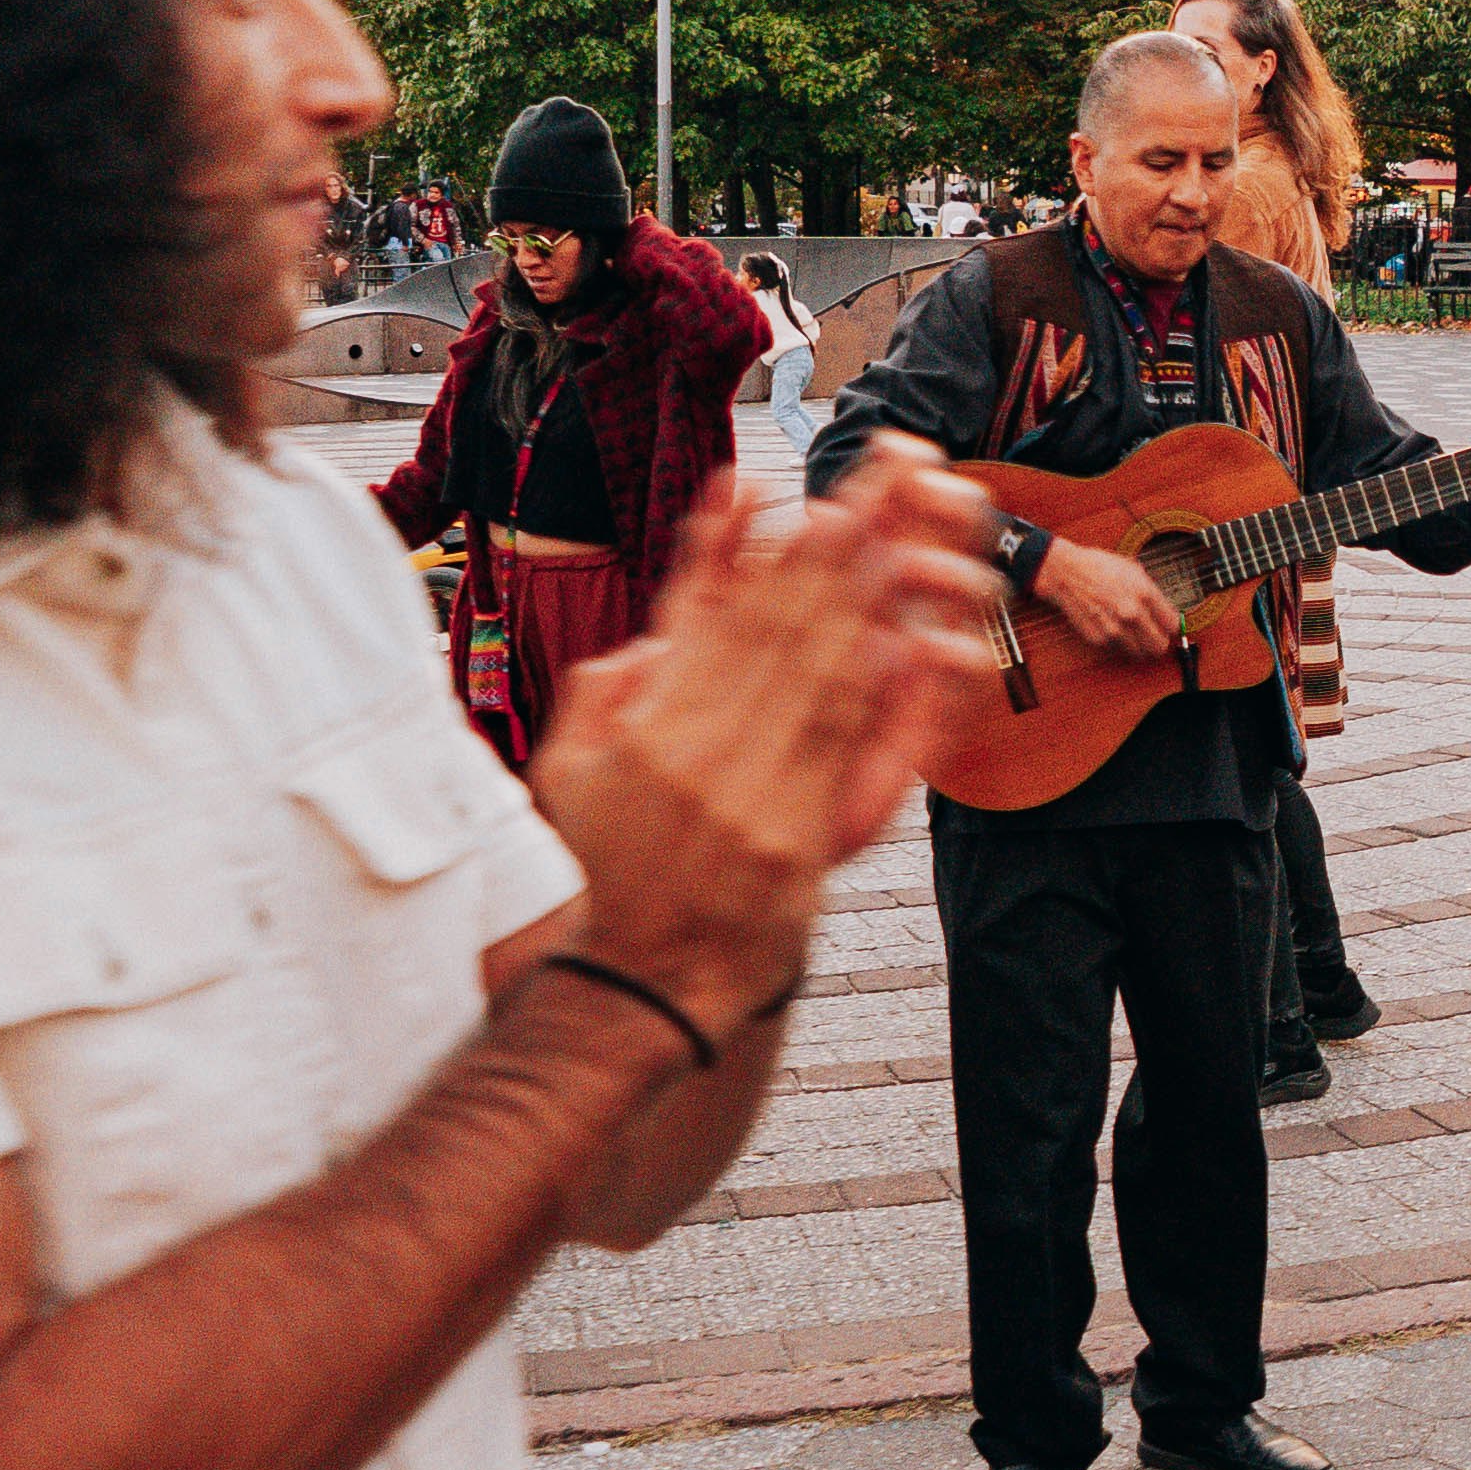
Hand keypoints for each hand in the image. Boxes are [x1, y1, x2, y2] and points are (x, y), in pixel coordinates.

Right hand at [528, 454, 995, 1017]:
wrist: (637, 987)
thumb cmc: (608, 878)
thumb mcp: (570, 779)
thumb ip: (604, 698)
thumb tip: (647, 642)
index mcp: (648, 726)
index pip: (706, 616)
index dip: (747, 549)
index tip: (777, 489)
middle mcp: (695, 751)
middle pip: (770, 629)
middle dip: (822, 550)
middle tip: (866, 482)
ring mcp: (745, 797)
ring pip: (810, 675)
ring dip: (856, 598)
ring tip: (891, 530)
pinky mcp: (791, 843)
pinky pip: (838, 751)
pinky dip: (870, 693)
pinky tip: (900, 637)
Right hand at [1030, 536, 1181, 662]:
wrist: (1066, 573)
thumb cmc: (1099, 568)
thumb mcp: (1133, 570)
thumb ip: (1153, 593)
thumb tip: (1166, 612)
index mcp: (1144, 593)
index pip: (1173, 625)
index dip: (1170, 625)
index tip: (1165, 623)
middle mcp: (1131, 614)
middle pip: (1160, 646)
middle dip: (1159, 640)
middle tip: (1153, 634)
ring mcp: (1115, 629)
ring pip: (1140, 653)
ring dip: (1139, 645)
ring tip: (1131, 630)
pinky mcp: (1099, 639)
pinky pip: (1119, 650)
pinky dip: (1119, 643)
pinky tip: (1112, 626)